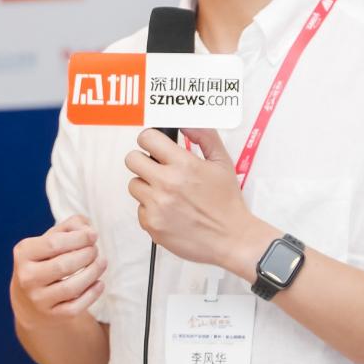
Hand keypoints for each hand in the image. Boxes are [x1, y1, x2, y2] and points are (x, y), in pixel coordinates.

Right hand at [10, 213, 106, 324]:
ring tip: (102, 262)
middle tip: (95, 250)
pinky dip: (92, 294)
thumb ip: (71, 226)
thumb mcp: (51, 238)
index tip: (93, 235)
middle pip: (63, 266)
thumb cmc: (47, 259)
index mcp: (24, 253)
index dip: (78, 238)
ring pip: (71, 288)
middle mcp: (27, 278)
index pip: (53, 244)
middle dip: (86, 255)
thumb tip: (89, 230)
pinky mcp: (52, 316)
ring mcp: (38, 299)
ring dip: (93, 272)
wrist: (30, 299)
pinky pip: (76, 307)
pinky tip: (99, 283)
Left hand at [124, 127, 254, 269]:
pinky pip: (139, 209)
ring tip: (167, 192)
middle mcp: (167, 184)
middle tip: (157, 168)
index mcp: (184, 165)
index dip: (151, 140)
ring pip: (134, 184)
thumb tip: (185, 124)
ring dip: (147, 186)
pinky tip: (170, 211)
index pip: (147, 138)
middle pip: (132, 159)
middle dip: (143, 160)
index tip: (155, 146)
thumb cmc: (227, 203)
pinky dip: (151, 209)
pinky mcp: (152, 224)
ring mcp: (157, 205)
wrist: (232, 239)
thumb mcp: (222, 162)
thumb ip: (204, 136)